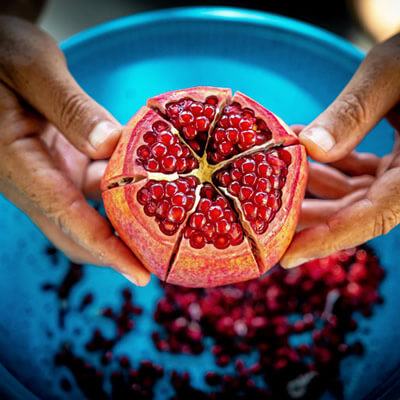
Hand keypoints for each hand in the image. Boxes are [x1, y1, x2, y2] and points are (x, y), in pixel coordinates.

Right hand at [0, 16, 149, 285]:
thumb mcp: (32, 67)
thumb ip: (70, 108)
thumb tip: (111, 145)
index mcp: (13, 161)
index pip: (65, 216)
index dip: (105, 249)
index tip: (140, 274)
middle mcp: (29, 177)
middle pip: (74, 230)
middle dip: (115, 252)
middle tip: (160, 259)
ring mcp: (45, 173)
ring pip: (86, 212)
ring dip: (122, 223)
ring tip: (164, 227)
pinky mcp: (59, 163)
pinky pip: (92, 188)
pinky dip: (119, 191)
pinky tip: (147, 183)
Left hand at [281, 33, 399, 268]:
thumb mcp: (392, 75)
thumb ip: (354, 112)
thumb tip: (308, 147)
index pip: (372, 218)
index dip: (327, 239)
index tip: (287, 257)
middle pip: (355, 212)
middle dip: (308, 214)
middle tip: (265, 216)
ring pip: (353, 194)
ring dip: (313, 185)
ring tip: (274, 174)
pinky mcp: (398, 158)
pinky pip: (359, 172)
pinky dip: (330, 163)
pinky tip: (301, 147)